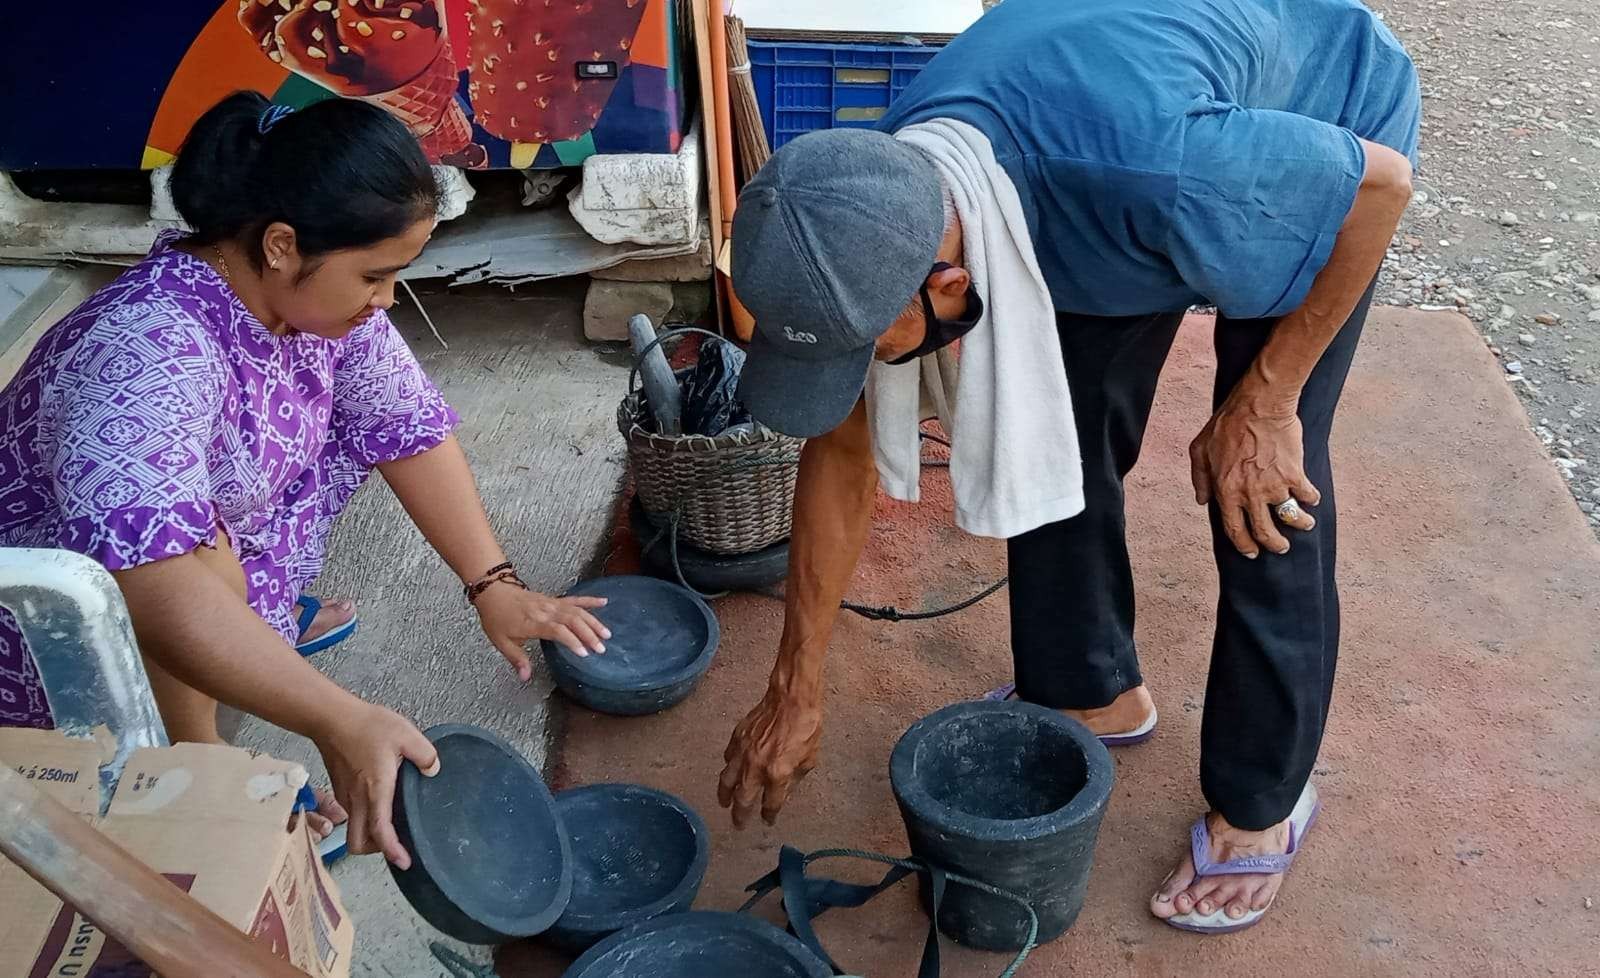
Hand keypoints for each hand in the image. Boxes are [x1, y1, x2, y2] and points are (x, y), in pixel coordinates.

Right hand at [311, 701, 438, 868]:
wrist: (332, 717)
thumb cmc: (367, 726)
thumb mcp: (406, 734)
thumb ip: (425, 754)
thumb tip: (434, 770)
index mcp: (375, 790)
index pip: (381, 831)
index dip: (392, 851)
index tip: (404, 862)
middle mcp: (357, 800)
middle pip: (358, 842)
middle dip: (376, 849)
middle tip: (396, 842)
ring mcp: (344, 796)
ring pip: (353, 829)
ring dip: (370, 834)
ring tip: (390, 823)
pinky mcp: (339, 788)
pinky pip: (351, 815)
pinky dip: (364, 818)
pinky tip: (379, 802)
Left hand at [474, 583, 609, 679]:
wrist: (494, 591)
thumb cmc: (497, 616)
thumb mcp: (502, 642)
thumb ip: (517, 659)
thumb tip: (525, 677)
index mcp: (532, 623)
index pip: (557, 630)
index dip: (571, 640)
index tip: (583, 652)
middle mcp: (545, 612)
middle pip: (572, 620)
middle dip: (588, 634)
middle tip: (600, 648)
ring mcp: (551, 604)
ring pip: (576, 611)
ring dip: (593, 621)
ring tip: (606, 634)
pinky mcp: (554, 599)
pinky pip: (574, 599)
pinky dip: (590, 600)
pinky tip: (603, 602)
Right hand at [717, 688, 821, 827]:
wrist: (792, 699)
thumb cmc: (806, 727)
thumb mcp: (810, 759)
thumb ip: (794, 779)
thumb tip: (784, 791)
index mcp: (777, 775)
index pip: (770, 804)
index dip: (768, 816)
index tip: (767, 820)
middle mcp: (756, 767)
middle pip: (742, 799)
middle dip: (740, 815)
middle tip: (738, 824)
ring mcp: (743, 753)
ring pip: (727, 781)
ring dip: (725, 795)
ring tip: (724, 803)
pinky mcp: (736, 738)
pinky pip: (728, 759)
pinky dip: (728, 768)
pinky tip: (730, 772)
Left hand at [1189, 398, 1318, 557]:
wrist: (1258, 405)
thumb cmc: (1226, 423)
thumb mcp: (1199, 450)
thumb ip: (1200, 478)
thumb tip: (1203, 501)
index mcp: (1226, 491)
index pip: (1235, 530)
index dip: (1244, 545)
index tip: (1252, 552)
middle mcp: (1250, 495)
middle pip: (1265, 533)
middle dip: (1275, 545)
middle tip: (1281, 547)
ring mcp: (1274, 486)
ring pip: (1290, 518)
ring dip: (1299, 524)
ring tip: (1304, 523)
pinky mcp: (1295, 474)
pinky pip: (1307, 495)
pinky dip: (1311, 499)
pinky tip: (1312, 498)